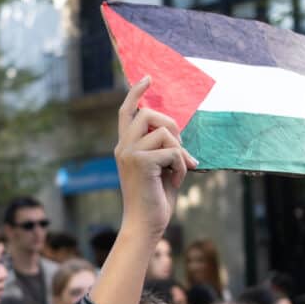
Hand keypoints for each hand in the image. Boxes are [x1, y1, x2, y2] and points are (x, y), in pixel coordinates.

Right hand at [115, 76, 197, 241]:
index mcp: (125, 147)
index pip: (127, 112)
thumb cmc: (155, 200)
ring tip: (178, 169)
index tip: (148, 78)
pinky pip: (173, 151)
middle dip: (172, 125)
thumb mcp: (161, 169)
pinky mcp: (141, 163)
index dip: (136, 93)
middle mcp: (123, 147)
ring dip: (179, 149)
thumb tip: (178, 136)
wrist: (145, 225)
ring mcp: (130, 154)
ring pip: (163, 131)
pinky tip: (176, 180)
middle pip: (148, 114)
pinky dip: (181, 166)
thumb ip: (165, 149)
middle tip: (181, 149)